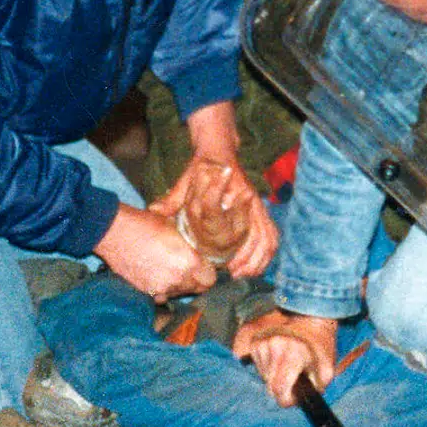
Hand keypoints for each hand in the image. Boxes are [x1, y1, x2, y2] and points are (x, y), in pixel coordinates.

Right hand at [94, 203, 216, 300]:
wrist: (114, 232)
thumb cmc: (146, 224)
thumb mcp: (176, 227)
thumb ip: (191, 244)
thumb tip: (202, 250)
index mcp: (189, 262)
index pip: (210, 279)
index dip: (208, 271)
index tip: (204, 264)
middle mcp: (177, 279)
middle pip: (197, 288)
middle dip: (196, 279)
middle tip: (190, 267)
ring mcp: (160, 288)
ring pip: (179, 292)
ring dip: (180, 284)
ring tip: (171, 268)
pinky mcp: (145, 292)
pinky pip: (162, 296)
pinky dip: (163, 289)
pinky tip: (158, 275)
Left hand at [151, 154, 277, 278]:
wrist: (219, 151)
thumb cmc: (204, 167)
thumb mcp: (187, 180)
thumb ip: (174, 198)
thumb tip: (154, 211)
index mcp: (237, 194)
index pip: (246, 226)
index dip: (240, 250)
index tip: (229, 265)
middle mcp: (253, 202)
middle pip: (263, 237)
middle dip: (251, 261)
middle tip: (235, 275)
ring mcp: (259, 207)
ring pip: (270, 238)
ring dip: (260, 260)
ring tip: (244, 274)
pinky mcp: (260, 212)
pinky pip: (272, 235)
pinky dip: (266, 253)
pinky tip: (253, 265)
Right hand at [231, 309, 336, 407]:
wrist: (311, 315)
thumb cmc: (320, 343)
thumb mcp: (327, 368)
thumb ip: (317, 388)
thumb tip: (305, 400)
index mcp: (293, 354)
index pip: (279, 389)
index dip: (287, 399)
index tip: (293, 396)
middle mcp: (274, 347)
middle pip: (269, 385)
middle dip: (281, 387)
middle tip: (293, 378)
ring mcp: (262, 341)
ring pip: (262, 375)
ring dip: (272, 375)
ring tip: (286, 363)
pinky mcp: (254, 338)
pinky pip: (255, 363)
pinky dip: (264, 365)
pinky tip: (276, 357)